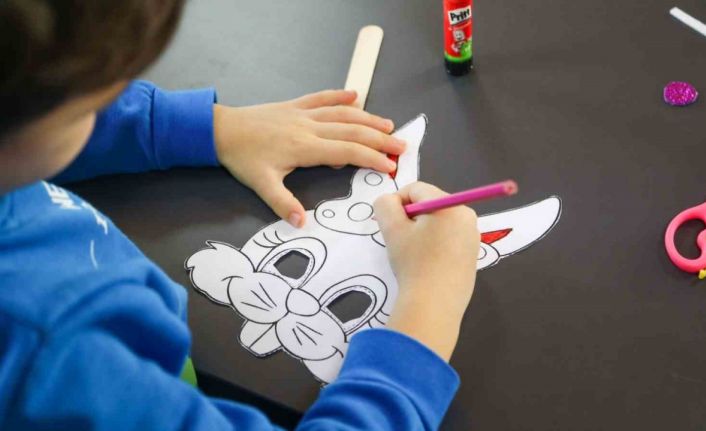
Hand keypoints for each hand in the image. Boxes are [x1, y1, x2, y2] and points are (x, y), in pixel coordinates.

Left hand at [213, 90, 405, 227]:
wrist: (221, 129)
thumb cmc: (243, 158)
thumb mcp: (261, 184)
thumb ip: (283, 204)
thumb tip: (302, 223)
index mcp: (306, 147)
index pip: (348, 151)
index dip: (372, 158)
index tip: (390, 166)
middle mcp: (310, 127)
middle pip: (353, 130)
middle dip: (380, 138)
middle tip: (402, 146)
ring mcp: (304, 114)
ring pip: (343, 113)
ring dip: (368, 118)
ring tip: (389, 125)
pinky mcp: (295, 105)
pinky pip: (322, 98)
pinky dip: (340, 96)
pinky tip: (355, 95)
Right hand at [373, 182, 479, 360]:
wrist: (434, 305)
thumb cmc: (413, 263)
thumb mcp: (392, 230)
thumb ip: (385, 205)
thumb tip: (390, 201)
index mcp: (450, 205)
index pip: (417, 189)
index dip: (397, 202)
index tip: (387, 223)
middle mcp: (467, 216)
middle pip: (430, 204)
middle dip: (411, 217)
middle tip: (399, 239)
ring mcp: (473, 237)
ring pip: (439, 222)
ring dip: (422, 231)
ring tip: (412, 253)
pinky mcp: (472, 255)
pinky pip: (449, 239)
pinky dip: (435, 244)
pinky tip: (426, 264)